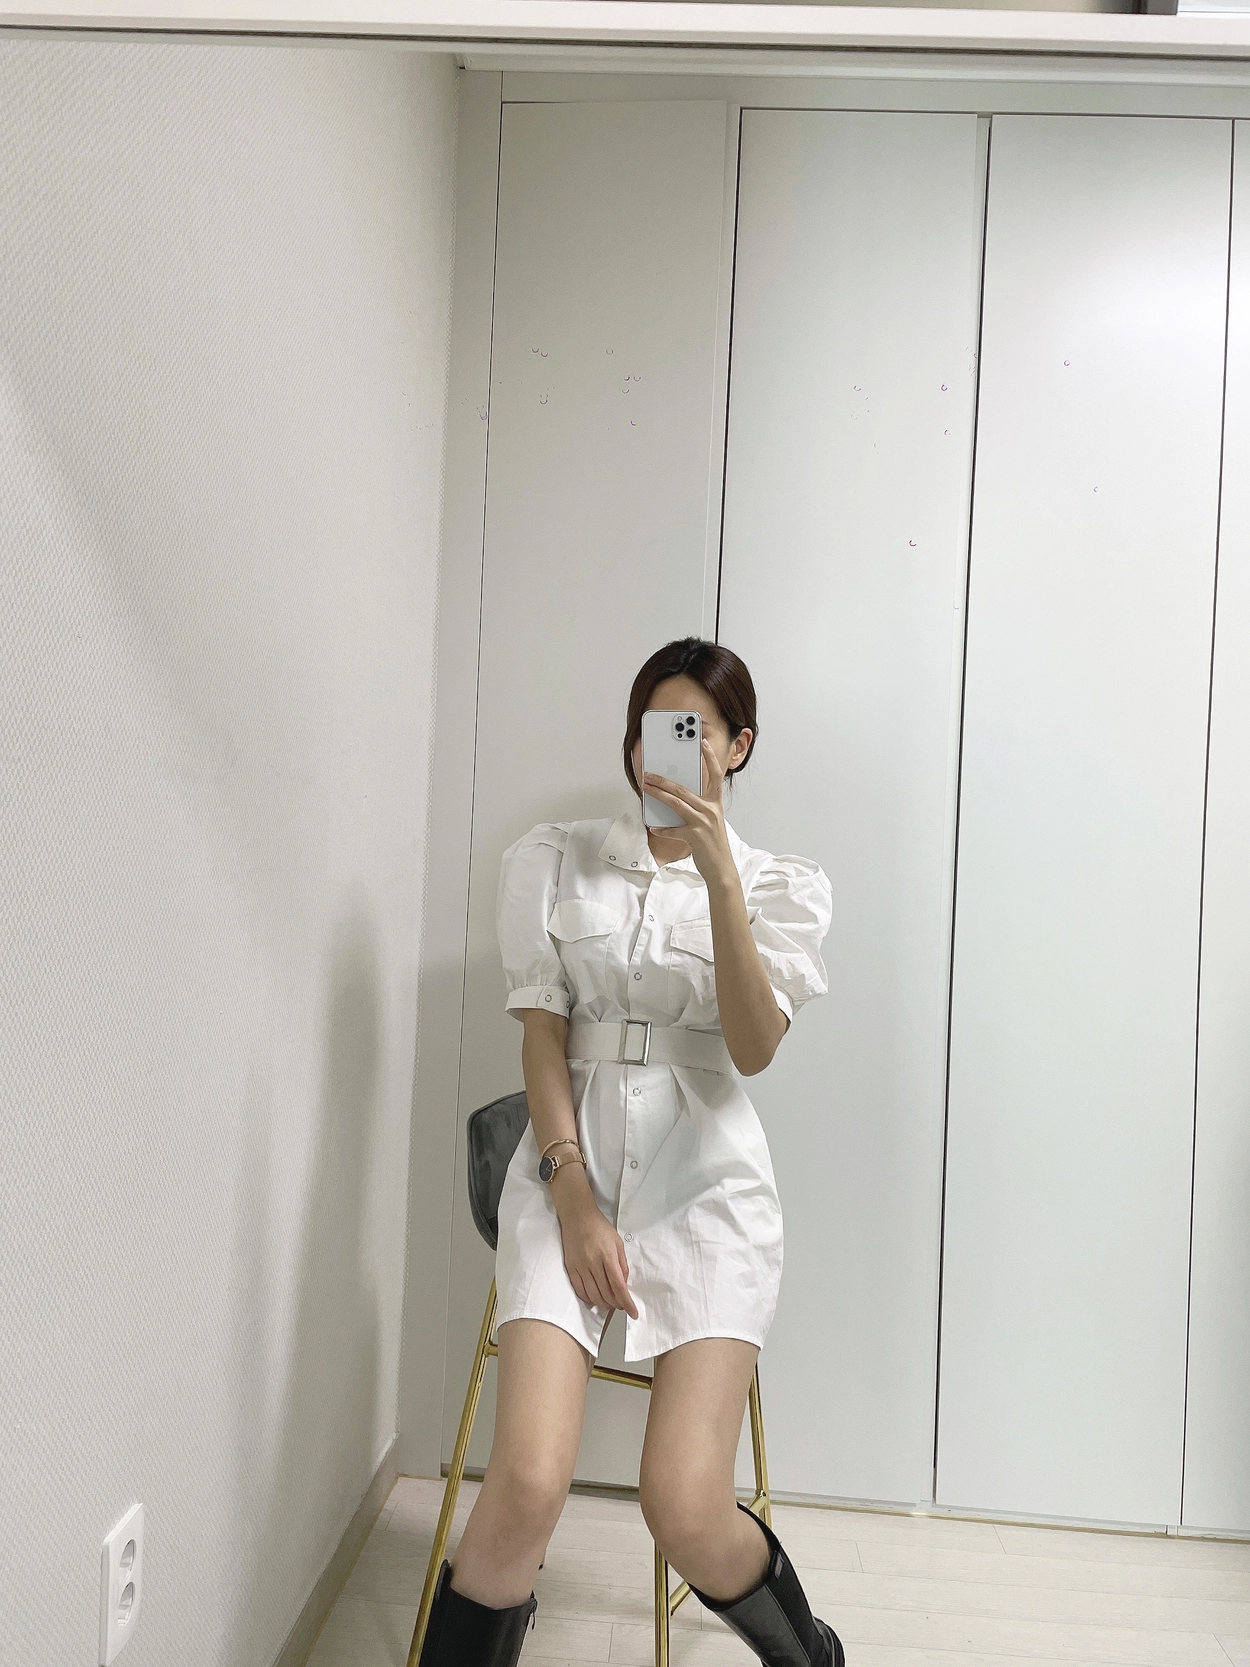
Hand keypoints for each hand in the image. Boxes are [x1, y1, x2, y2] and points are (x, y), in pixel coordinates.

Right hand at [554, 1185, 638, 1317]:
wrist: (577, 1216)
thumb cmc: (600, 1227)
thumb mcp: (617, 1242)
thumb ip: (622, 1263)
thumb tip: (624, 1283)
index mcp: (608, 1256)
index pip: (619, 1286)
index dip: (627, 1303)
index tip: (633, 1313)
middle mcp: (593, 1263)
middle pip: (606, 1294)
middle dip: (616, 1304)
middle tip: (621, 1305)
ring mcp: (580, 1266)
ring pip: (592, 1295)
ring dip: (603, 1304)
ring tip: (609, 1304)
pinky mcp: (570, 1268)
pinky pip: (579, 1290)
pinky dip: (588, 1298)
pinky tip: (594, 1299)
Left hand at [642, 738, 736, 884]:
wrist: (721, 868)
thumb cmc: (713, 844)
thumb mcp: (710, 821)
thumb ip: (697, 808)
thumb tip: (674, 798)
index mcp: (716, 803)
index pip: (715, 775)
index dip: (710, 757)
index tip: (702, 742)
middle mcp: (711, 810)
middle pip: (683, 789)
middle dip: (663, 780)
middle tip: (649, 773)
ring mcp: (703, 823)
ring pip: (676, 803)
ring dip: (657, 794)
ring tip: (645, 788)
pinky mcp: (695, 836)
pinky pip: (673, 829)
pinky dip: (662, 828)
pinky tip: (653, 826)